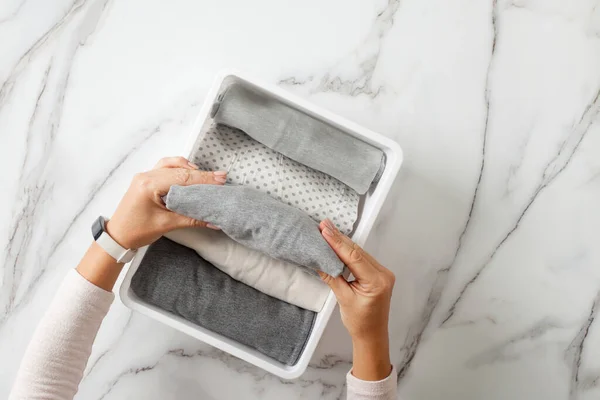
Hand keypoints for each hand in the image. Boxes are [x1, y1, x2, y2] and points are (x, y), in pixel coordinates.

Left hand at [106, 156, 225, 248]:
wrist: (117, 236)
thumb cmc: (136, 231)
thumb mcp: (166, 225)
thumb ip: (191, 219)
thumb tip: (213, 220)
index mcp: (148, 185)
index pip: (181, 178)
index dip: (203, 178)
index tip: (220, 179)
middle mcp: (146, 176)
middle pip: (179, 169)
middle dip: (200, 174)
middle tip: (220, 177)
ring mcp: (145, 176)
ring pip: (171, 164)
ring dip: (189, 169)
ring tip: (205, 176)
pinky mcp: (146, 180)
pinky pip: (164, 167)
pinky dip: (178, 169)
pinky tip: (189, 173)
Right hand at [318, 219, 394, 380]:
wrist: (372, 335)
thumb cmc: (359, 322)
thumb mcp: (343, 299)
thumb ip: (332, 277)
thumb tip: (319, 260)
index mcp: (376, 281)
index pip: (354, 257)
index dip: (337, 242)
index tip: (324, 230)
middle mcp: (383, 274)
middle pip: (357, 251)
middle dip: (339, 238)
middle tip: (324, 224)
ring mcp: (382, 273)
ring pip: (359, 253)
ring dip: (343, 243)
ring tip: (327, 230)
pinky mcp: (378, 274)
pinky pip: (361, 259)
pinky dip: (348, 251)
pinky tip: (338, 242)